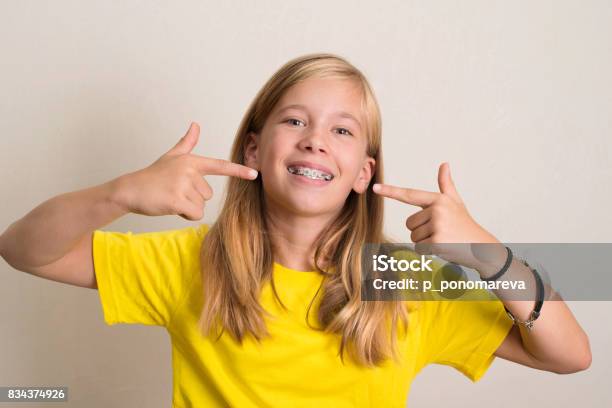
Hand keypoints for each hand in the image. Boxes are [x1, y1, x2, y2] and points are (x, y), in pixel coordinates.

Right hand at [112, 122, 257, 220]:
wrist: (130, 190)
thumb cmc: (153, 176)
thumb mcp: (171, 157)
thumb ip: (186, 143)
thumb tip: (195, 124)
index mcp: (192, 161)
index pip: (220, 166)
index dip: (238, 170)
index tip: (254, 174)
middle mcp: (190, 170)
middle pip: (208, 194)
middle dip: (193, 198)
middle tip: (174, 192)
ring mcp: (183, 184)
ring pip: (201, 205)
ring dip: (187, 207)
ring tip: (170, 198)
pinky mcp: (177, 199)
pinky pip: (195, 214)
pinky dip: (184, 215)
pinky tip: (170, 207)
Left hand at [372, 162, 503, 270]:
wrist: (481, 246)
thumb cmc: (465, 224)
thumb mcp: (455, 202)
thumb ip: (446, 185)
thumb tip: (444, 164)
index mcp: (438, 199)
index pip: (410, 195)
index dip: (391, 191)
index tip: (375, 187)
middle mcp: (437, 209)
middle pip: (409, 223)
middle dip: (421, 231)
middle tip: (440, 231)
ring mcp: (437, 225)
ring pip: (414, 237)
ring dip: (425, 242)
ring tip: (444, 239)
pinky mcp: (437, 241)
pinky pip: (420, 248)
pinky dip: (429, 251)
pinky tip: (444, 248)